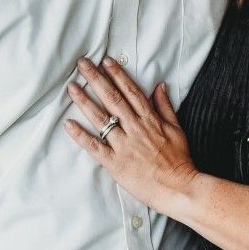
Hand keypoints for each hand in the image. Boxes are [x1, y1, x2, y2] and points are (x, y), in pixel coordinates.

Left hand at [64, 57, 199, 215]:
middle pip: (112, 98)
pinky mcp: (115, 163)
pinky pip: (95, 146)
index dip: (117, 74)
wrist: (179, 188)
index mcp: (150, 119)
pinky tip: (68, 124)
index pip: (131, 91)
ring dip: (85, 101)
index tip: (105, 61)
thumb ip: (166, 107)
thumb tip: (159, 86)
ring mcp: (124, 145)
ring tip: (71, 87)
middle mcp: (135, 128)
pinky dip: (81, 135)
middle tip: (81, 64)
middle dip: (96, 79)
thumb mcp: (177, 129)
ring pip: (101, 119)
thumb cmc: (180, 161)